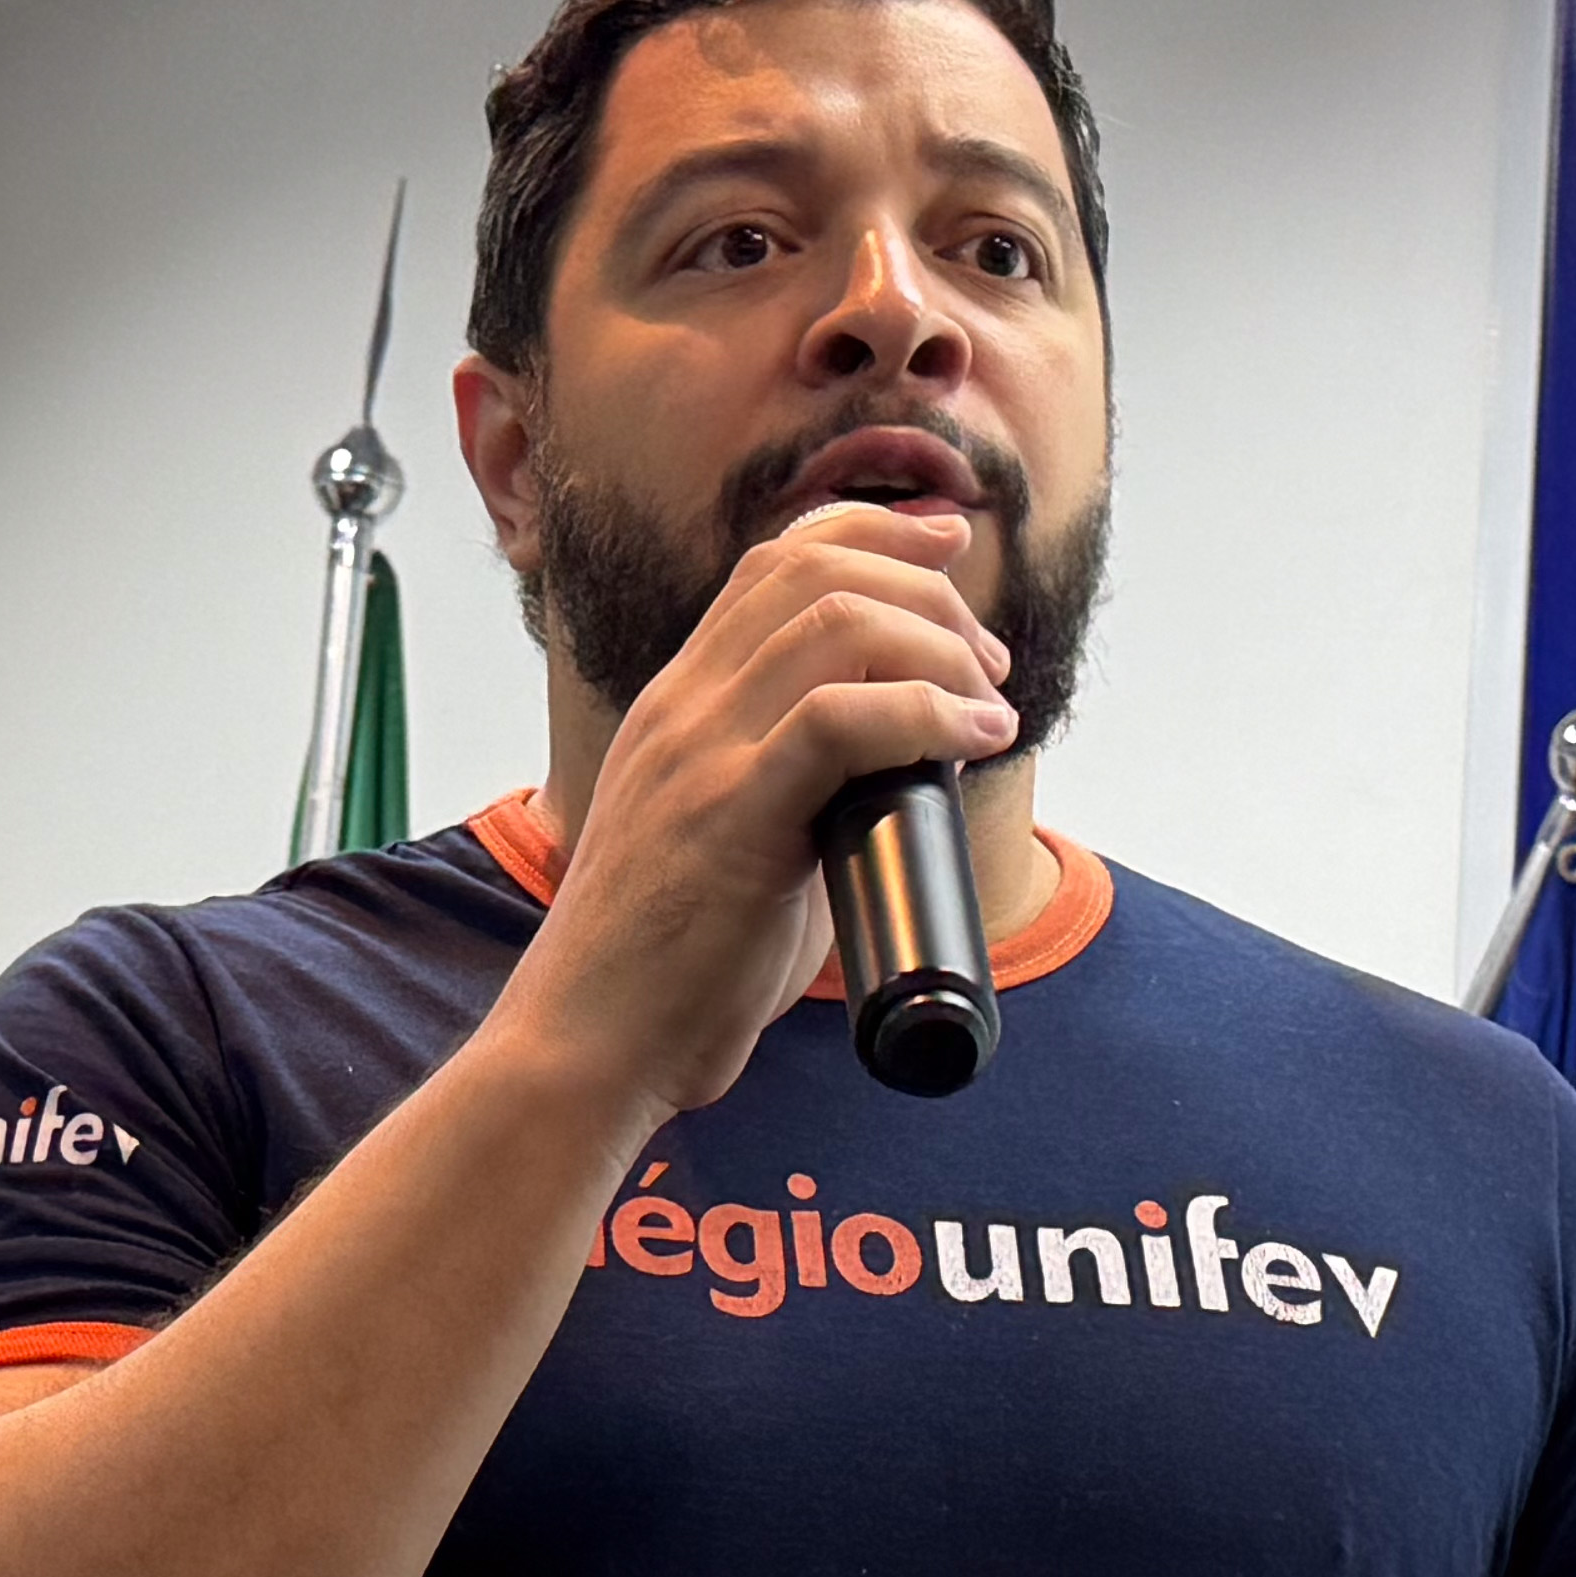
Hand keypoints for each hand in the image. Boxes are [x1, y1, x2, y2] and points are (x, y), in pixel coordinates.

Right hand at [506, 501, 1017, 1118]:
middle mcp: (682, 708)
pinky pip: (840, 718)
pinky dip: (926, 713)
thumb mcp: (726, 844)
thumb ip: (792, 794)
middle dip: (926, 590)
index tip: (949, 551)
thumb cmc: (666, 970)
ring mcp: (700, 754)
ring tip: (986, 704)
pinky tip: (971, 740)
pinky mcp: (730, 815)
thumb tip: (895, 784)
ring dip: (938, 648)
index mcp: (677, 706)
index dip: (874, 534)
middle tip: (986, 662)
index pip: (772, 564)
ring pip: (835, 624)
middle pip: (814, 571)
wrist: (589, 1042)